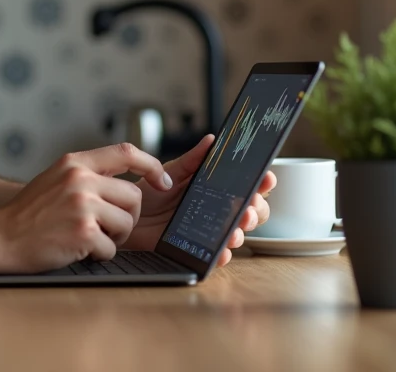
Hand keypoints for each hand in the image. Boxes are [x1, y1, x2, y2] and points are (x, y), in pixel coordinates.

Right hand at [0, 144, 173, 272]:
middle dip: (126, 217)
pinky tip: (78, 251)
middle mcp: (80, 179)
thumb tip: (123, 178)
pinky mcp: (83, 232)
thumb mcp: (55, 178)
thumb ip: (85, 174)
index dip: (151, 166)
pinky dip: (99, 255)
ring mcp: (82, 205)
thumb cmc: (29, 213)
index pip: (127, 152)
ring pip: (126, 223)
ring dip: (113, 238)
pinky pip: (111, 248)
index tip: (162, 182)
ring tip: (89, 239)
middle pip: (134, 196)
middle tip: (106, 228)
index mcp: (75, 162)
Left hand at [122, 135, 274, 267]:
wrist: (129, 214)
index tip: (266, 178)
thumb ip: (193, 160)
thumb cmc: (151, 193)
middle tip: (251, 205)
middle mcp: (218, 211)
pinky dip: (223, 254)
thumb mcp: (172, 172)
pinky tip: (223, 250)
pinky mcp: (198, 249)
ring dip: (242, 231)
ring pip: (238, 233)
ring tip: (236, 227)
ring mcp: (209, 231)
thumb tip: (211, 140)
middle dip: (257, 209)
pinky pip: (216, 255)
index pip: (247, 187)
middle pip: (252, 212)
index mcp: (216, 189)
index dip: (261, 183)